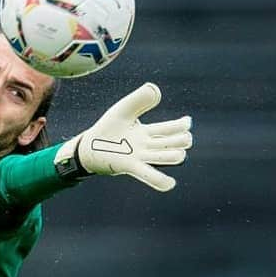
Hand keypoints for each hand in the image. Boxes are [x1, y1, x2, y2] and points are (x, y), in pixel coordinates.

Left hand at [57, 83, 191, 192]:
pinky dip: (159, 180)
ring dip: (174, 155)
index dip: (183, 125)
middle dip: (182, 140)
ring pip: (167, 157)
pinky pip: (148, 175)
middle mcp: (147, 146)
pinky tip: (169, 184)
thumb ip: (140, 98)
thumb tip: (157, 92)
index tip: (186, 122)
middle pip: (174, 143)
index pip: (172, 128)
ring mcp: (140, 157)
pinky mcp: (129, 166)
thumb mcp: (124, 109)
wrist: (89, 147)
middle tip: (180, 137)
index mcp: (147, 133)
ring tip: (177, 154)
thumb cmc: (107, 129)